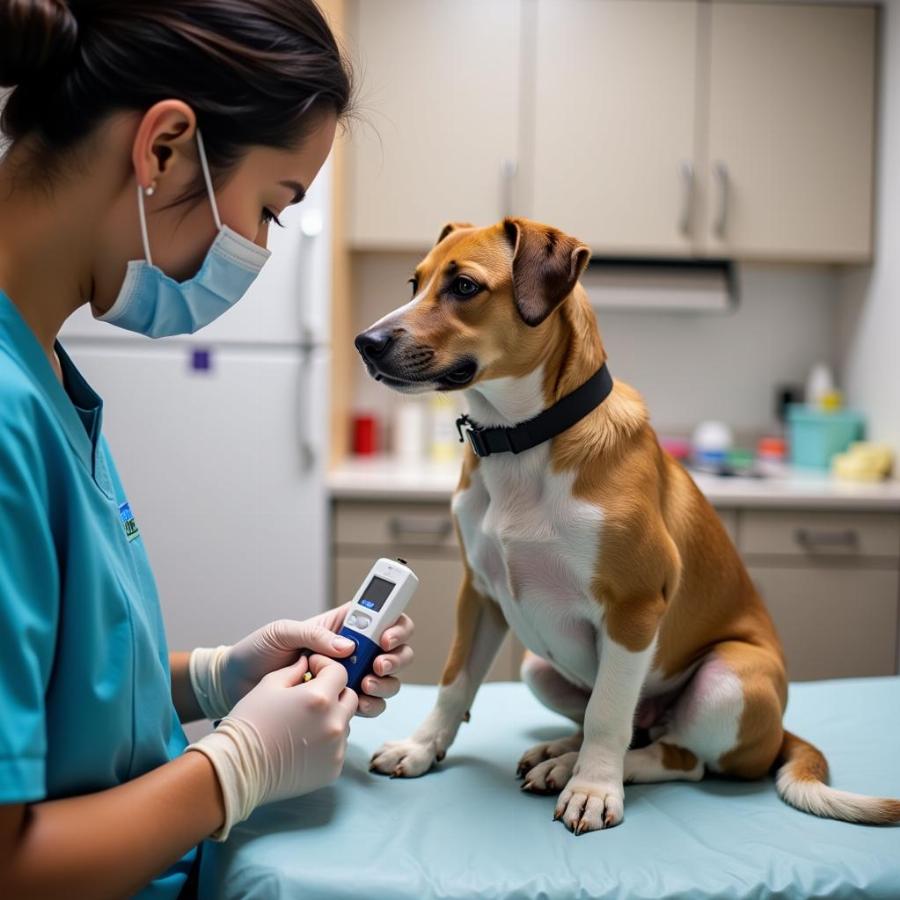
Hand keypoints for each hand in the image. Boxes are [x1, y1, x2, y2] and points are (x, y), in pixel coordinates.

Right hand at [188, 654, 356, 839]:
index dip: (325, 666)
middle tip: (312, 695)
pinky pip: (338, 747)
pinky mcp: (333, 769)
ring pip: (345, 722)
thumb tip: (308, 664)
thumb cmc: (249, 722)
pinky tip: (304, 743)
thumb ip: (295, 669)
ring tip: (305, 721)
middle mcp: (334, 723)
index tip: (311, 670)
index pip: (339, 672)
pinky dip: (327, 741)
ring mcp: (336, 749)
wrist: (237, 767)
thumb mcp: (269, 684)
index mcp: (319, 698)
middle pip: (349, 697)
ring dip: (332, 717)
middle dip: (334, 691)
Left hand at [190, 607, 414, 720]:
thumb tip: (347, 647)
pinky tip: (357, 706)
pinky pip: (370, 704)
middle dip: (396, 657)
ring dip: (386, 683)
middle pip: (394, 649)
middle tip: (377, 665)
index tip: (384, 639)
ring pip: (387, 678)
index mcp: (341, 625)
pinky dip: (371, 705)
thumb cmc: (257, 651)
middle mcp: (352, 650)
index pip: (382, 617)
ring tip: (364, 686)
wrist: (236, 686)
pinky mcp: (341, 702)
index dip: (394, 625)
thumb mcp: (283, 633)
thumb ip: (315, 635)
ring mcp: (349, 677)